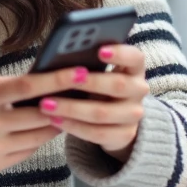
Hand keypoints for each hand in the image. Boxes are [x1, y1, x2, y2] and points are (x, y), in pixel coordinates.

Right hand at [0, 67, 93, 175]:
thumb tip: (35, 77)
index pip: (27, 86)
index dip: (57, 80)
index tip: (80, 73)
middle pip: (39, 115)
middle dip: (63, 106)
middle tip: (81, 96)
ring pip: (38, 136)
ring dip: (55, 124)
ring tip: (65, 113)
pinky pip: (27, 152)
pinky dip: (38, 140)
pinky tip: (42, 130)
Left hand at [36, 45, 148, 162]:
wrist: (113, 119)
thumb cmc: (98, 85)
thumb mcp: (99, 72)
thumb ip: (88, 63)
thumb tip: (60, 55)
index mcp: (134, 68)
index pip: (135, 57)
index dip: (120, 53)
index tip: (99, 50)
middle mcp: (139, 90)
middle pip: (118, 85)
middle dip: (88, 82)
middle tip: (62, 80)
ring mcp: (134, 115)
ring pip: (103, 113)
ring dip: (72, 109)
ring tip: (47, 104)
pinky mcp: (125, 135)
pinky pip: (98, 133)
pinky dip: (74, 126)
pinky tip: (55, 120)